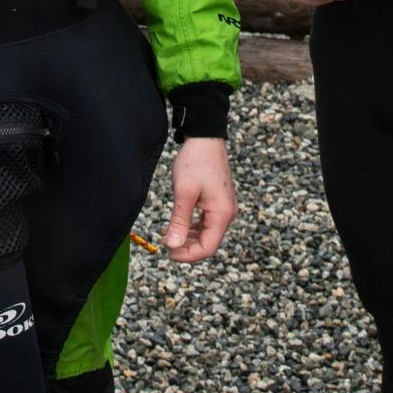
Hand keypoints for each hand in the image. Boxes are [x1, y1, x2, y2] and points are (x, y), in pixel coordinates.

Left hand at [163, 137, 234, 262]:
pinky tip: (176, 225)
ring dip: (187, 238)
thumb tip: (173, 246)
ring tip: (167, 235)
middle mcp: (227, 213)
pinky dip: (191, 227)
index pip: (208, 248)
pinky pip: (205, 223)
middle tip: (165, 244)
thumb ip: (179, 221)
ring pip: (206, 234)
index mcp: (222, 214)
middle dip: (186, 248)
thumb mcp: (184, 192)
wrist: (205, 137)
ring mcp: (223, 208)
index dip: (188, 255)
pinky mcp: (217, 202)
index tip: (168, 253)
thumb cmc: (196, 161)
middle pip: (208, 243)